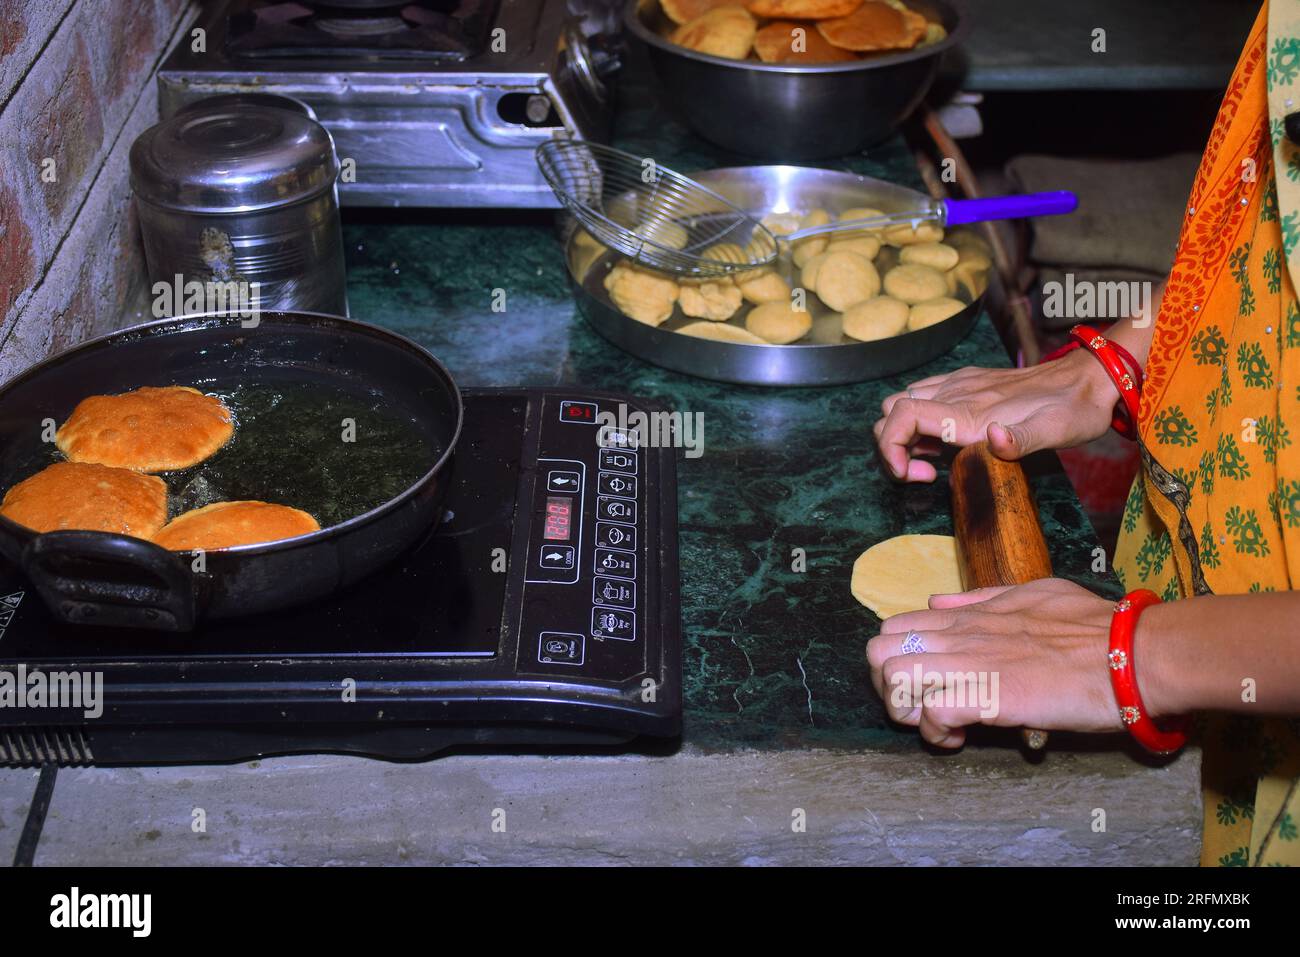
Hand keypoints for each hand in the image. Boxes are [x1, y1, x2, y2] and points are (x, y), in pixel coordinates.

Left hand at [865, 578, 1122, 747]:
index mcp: (969, 615)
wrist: (1134, 653)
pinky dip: (936, 732)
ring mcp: (973, 664)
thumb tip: (937, 602)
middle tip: (917, 707)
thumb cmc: (1094, 627)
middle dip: (886, 686)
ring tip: (936, 724)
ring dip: (905, 710)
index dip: (894, 659)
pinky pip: (932, 712)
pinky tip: (958, 739)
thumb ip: (981, 599)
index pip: (894, 627)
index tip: (920, 682)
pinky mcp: (991, 695)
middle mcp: (962, 636)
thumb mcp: (1031, 594)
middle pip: (878, 652)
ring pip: (895, 679)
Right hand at [872, 349, 1116, 481]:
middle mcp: (957, 393)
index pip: (901, 415)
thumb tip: (993, 439)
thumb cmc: (1074, 409)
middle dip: (893, 447)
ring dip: (903, 436)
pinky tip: (945, 441)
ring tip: (932, 463)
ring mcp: (959, 384)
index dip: (890, 447)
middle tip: (925, 475)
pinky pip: (922, 396)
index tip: (910, 475)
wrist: (1090, 376)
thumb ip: (1023, 440)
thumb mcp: (1057, 431)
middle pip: (891, 411)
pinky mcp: (967, 383)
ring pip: (901, 402)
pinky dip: (917, 422)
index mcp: (969, 410)